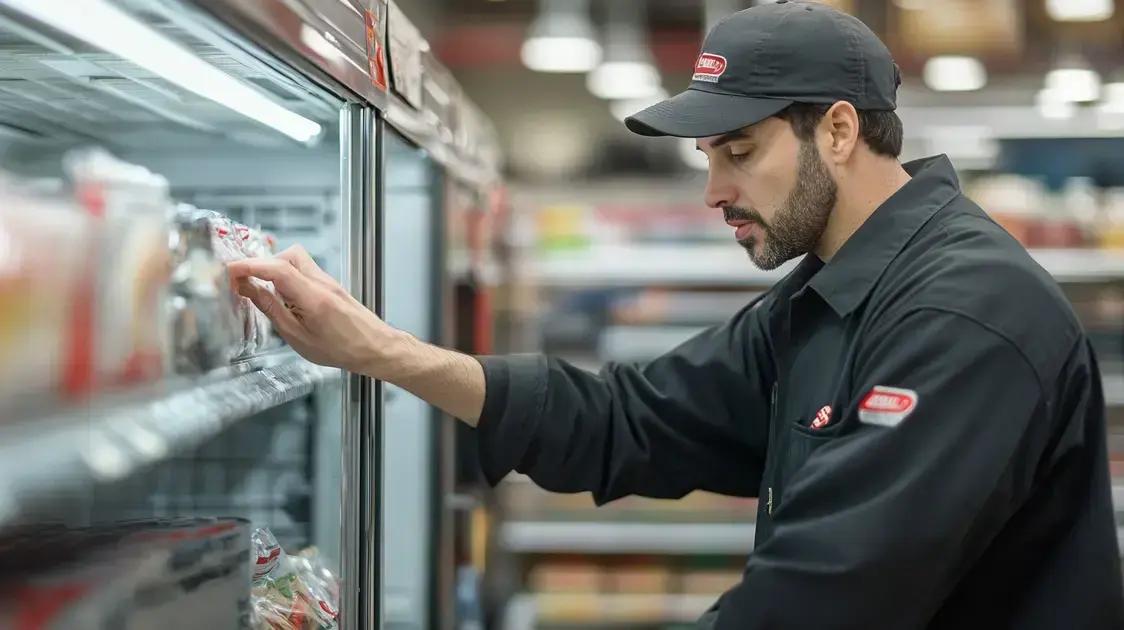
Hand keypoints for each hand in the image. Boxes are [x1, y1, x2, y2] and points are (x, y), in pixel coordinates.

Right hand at [227, 245, 400, 375]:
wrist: (375, 347)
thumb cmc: (342, 349)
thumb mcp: (299, 337)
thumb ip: (273, 311)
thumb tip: (250, 290)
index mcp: (314, 297)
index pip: (277, 268)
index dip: (249, 265)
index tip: (230, 270)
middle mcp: (322, 282)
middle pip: (286, 256)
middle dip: (261, 266)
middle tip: (245, 283)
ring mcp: (328, 280)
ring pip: (295, 260)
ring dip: (275, 271)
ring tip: (265, 294)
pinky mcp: (329, 284)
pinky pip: (303, 271)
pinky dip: (287, 278)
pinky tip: (284, 299)